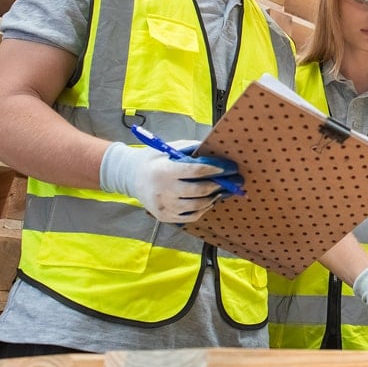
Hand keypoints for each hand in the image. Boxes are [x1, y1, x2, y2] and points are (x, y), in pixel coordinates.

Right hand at [99, 140, 242, 222]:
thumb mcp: (171, 149)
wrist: (132, 177)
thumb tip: (217, 154)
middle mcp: (163, 191)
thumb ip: (193, 151)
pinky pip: (191, 216)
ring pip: (198, 206)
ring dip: (214, 197)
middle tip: (235, 180)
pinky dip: (204, 209)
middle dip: (221, 185)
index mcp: (164, 170)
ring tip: (224, 190)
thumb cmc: (157, 160)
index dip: (216, 169)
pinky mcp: (165, 217)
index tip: (230, 167)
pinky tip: (210, 200)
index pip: (195, 171)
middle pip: (200, 191)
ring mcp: (164, 206)